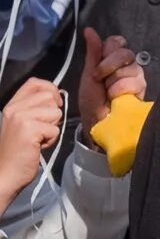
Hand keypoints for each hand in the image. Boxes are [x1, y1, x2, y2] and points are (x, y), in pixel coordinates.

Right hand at [0, 80, 62, 201]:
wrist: (4, 175)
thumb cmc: (17, 151)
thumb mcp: (21, 123)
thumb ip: (34, 108)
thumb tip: (56, 97)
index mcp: (11, 105)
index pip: (35, 83)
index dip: (50, 89)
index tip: (53, 104)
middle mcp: (14, 108)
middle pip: (50, 97)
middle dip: (52, 114)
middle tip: (39, 131)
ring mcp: (21, 118)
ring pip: (56, 112)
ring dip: (52, 128)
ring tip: (37, 139)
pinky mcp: (29, 130)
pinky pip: (56, 129)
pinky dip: (51, 140)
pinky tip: (37, 147)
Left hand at [80, 28, 144, 138]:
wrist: (96, 121)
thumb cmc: (91, 99)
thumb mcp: (88, 74)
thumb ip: (93, 52)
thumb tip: (88, 29)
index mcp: (113, 58)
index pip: (117, 41)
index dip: (108, 52)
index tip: (97, 67)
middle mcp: (128, 64)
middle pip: (125, 53)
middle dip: (108, 68)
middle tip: (101, 81)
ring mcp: (137, 76)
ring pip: (129, 69)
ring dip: (113, 83)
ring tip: (109, 94)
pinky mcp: (142, 89)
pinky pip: (134, 82)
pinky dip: (120, 91)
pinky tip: (116, 99)